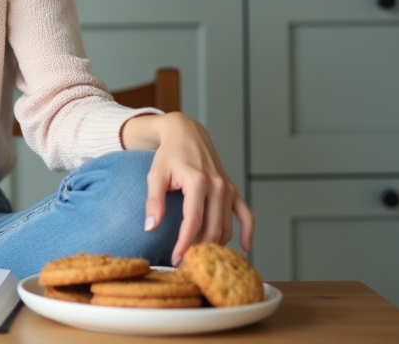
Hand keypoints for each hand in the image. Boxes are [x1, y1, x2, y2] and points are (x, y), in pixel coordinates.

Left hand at [121, 112, 254, 265]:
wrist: (186, 133)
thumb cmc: (168, 154)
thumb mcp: (155, 175)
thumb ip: (154, 201)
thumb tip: (150, 228)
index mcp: (198, 182)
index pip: (193, 222)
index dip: (184, 244)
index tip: (176, 260)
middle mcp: (218, 186)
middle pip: (212, 229)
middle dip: (199, 250)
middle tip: (186, 266)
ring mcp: (228, 189)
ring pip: (226, 227)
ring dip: (216, 246)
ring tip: (200, 260)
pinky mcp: (233, 190)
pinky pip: (246, 215)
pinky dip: (248, 232)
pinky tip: (244, 249)